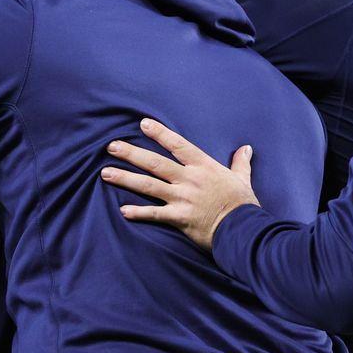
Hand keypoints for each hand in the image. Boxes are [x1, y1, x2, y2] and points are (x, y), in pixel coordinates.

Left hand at [104, 117, 258, 250]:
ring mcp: (182, 199)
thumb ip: (241, 163)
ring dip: (125, 178)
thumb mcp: (242, 179)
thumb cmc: (243, 204)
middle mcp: (189, 179)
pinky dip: (138, 212)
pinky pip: (155, 214)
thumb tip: (246, 148)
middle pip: (155, 163)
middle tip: (111, 147)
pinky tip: (122, 210)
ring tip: (105, 173)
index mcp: (204, 167)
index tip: (142, 123)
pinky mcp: (179, 218)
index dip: (160, 134)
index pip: (178, 145)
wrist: (243, 229)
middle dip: (131, 153)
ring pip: (148, 186)